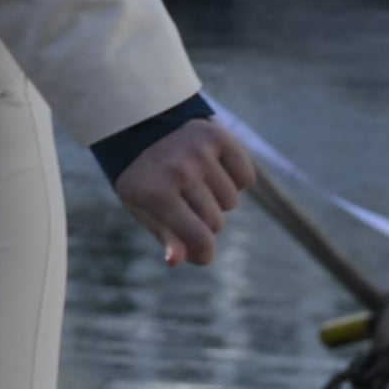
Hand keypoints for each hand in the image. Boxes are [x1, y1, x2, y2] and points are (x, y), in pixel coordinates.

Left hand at [114, 114, 254, 267]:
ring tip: (197, 183)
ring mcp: (200, 152)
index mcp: (156, 194)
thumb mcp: (143, 207)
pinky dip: (235, 180)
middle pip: (216, 222)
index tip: (203, 253)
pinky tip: (214, 170)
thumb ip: (164, 234)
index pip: (200, 238)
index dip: (205, 252)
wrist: (142, 128)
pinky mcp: (218, 137)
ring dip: (218, 198)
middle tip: (185, 202)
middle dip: (204, 219)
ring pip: (231, 201)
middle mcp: (179, 172)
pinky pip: (246, 179)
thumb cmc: (145, 178)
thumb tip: (176, 260)